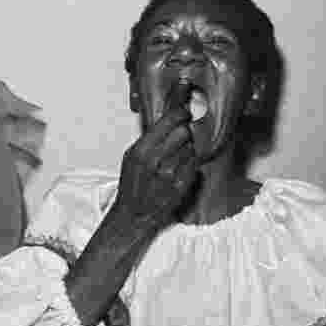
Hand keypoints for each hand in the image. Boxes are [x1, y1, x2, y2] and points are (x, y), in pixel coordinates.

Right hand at [110, 105, 197, 227]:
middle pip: (184, 132)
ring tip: (175, 158)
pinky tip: (179, 169)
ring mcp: (170, 174)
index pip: (169, 121)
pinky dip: (189, 164)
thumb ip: (148, 139)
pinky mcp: (182, 185)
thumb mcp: (131, 157)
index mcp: (141, 150)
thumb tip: (169, 120)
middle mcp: (156, 161)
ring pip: (190, 148)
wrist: (133, 215)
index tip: (185, 111)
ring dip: (186, 150)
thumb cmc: (132, 185)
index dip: (180, 113)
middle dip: (184, 132)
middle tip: (181, 135)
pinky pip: (194, 164)